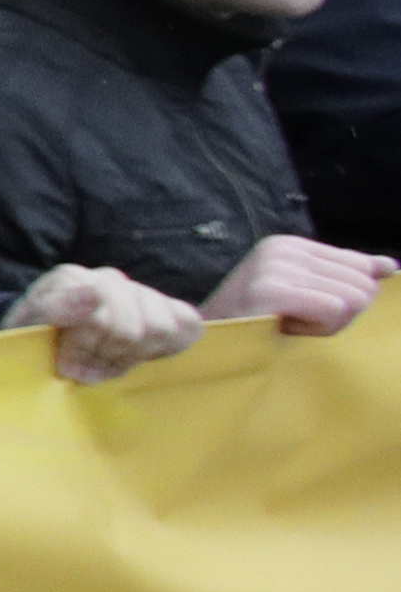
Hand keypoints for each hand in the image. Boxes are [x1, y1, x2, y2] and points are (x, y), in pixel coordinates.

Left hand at [12, 261, 205, 381]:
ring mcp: (140, 293)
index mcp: (70, 279)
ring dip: (133, 357)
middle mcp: (108, 279)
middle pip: (129, 327)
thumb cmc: (35, 339)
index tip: (67, 368)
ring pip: (160, 328)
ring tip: (108, 366)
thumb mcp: (25, 328)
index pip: (97, 301)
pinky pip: (187, 324)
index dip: (83, 343)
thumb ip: (52, 307)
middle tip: (86, 373)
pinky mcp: (168, 310)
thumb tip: (92, 295)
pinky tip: (141, 356)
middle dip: (106, 358)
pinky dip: (168, 347)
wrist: (50, 342)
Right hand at [205, 233, 393, 335]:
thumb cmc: (260, 325)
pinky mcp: (272, 290)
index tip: (304, 308)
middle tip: (297, 321)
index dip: (343, 298)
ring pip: (354, 299)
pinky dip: (318, 328)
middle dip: (340, 314)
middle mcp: (283, 249)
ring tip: (290, 325)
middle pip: (364, 284)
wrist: (209, 347)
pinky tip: (287, 329)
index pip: (362, 267)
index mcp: (291, 244)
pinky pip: (335, 310)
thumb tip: (390, 266)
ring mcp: (275, 267)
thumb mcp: (306, 292)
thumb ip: (345, 276)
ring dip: (328, 324)